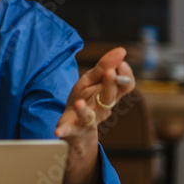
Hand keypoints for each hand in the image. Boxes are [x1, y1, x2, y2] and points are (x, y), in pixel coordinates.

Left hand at [54, 47, 135, 183]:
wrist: (72, 126)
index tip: (121, 64)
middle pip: (109, 98)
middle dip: (110, 85)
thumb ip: (103, 66)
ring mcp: (88, 121)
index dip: (126, 76)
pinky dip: (64, 132)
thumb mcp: (90, 81)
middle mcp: (102, 109)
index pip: (125, 87)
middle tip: (109, 72)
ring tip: (79, 103)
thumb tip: (121, 51)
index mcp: (108, 95)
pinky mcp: (73, 131)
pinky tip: (57, 132)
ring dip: (85, 110)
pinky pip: (70, 132)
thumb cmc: (84, 100)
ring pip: (90, 117)